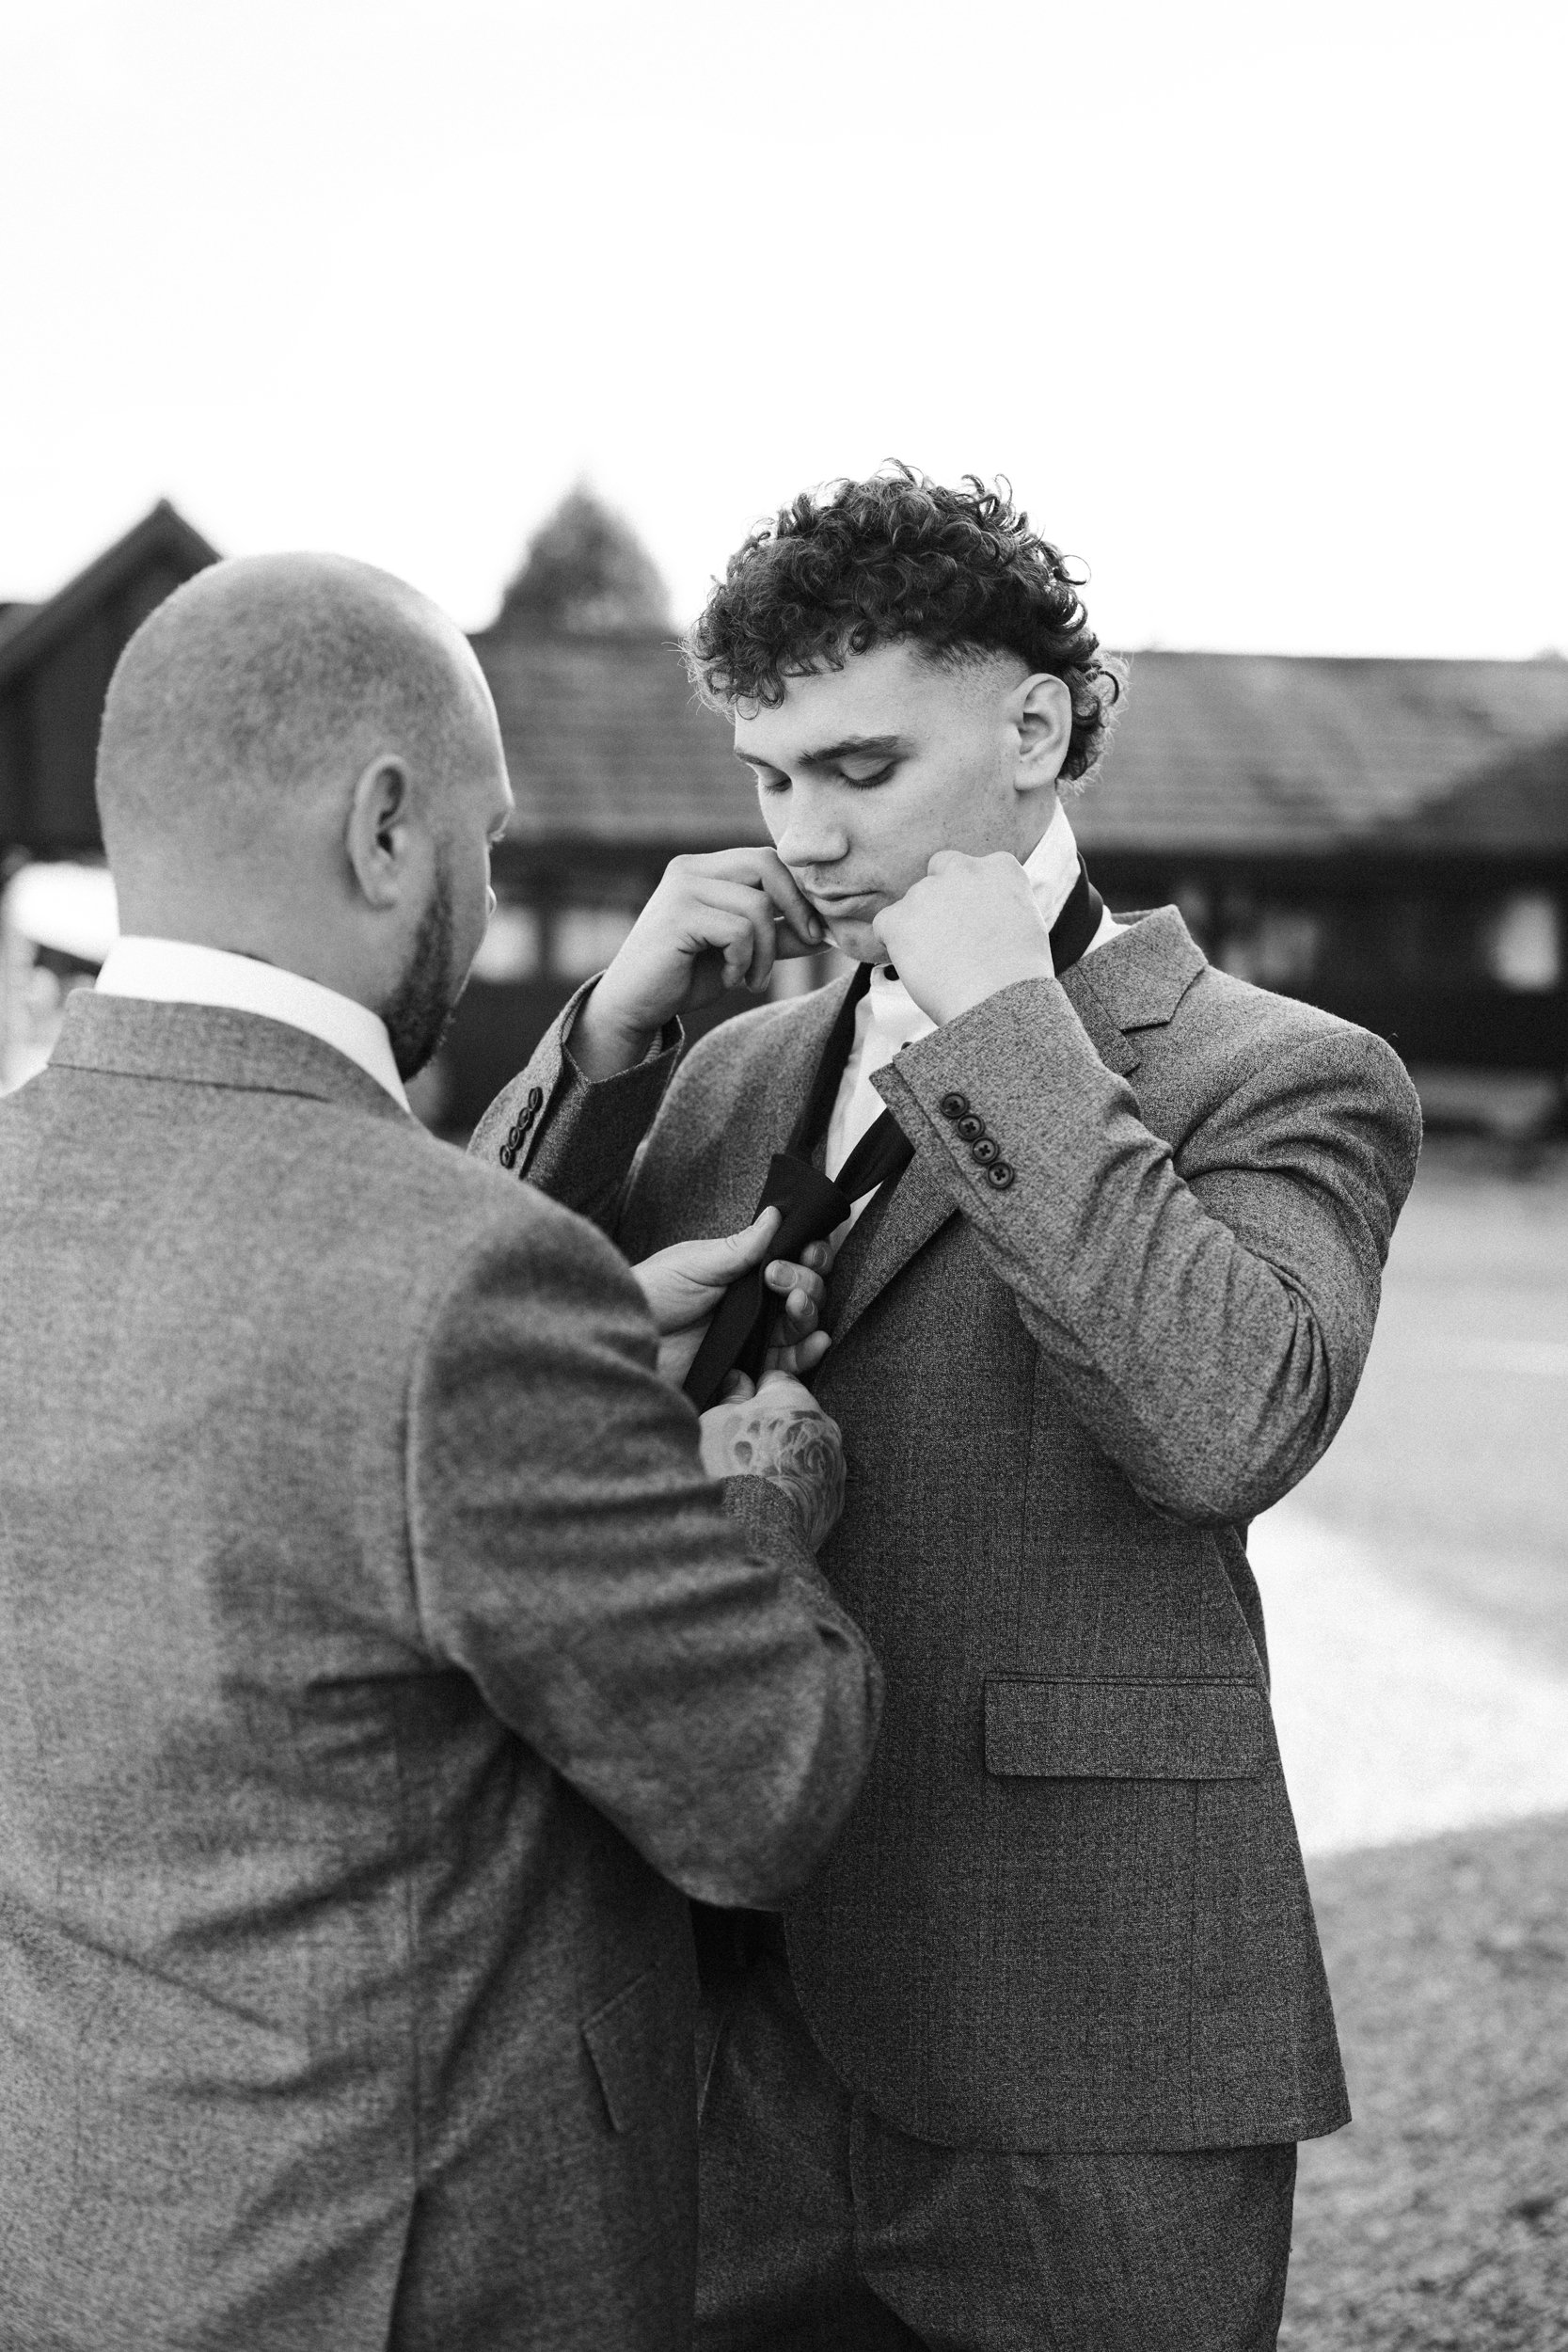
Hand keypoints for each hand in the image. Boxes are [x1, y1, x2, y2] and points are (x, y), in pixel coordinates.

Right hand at [570, 849, 822, 1078]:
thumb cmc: (685, 976)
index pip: (768, 860)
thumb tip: (828, 929)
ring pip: (756, 906)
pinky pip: (738, 931)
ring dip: (767, 951)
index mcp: (705, 868)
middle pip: (767, 865)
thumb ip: (778, 936)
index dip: (799, 893)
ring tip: (753, 980)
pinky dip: (744, 961)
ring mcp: (681, 889)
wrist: (634, 1005)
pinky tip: (730, 978)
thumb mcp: (743, 953)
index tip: (815, 931)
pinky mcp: (677, 916)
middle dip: (796, 908)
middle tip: (807, 943)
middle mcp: (690, 869)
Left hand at [631, 1209, 830, 1387]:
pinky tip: (816, 1342)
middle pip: (805, 1289)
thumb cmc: (651, 1294)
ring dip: (809, 1311)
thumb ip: (738, 1248)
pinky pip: (788, 1364)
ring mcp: (753, 1335)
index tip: (807, 1249)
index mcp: (742, 1271)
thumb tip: (775, 1215)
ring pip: (801, 1324)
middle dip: (806, 1280)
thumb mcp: (694, 1264)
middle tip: (778, 1278)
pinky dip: (808, 1354)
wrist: (624, 1341)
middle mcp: (754, 1302)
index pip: (791, 1259)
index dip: (808, 1254)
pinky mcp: (748, 1368)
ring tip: (796, 1306)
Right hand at [699, 1370, 845, 1552]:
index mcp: (796, 1397)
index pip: (776, 1381)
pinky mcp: (835, 1502)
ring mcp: (834, 1466)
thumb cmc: (730, 1471)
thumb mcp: (715, 1423)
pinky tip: (771, 1504)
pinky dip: (797, 1490)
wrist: (755, 1534)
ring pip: (808, 1453)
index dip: (754, 1396)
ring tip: (756, 1484)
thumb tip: (739, 1381)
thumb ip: (731, 1396)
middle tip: (743, 1453)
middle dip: (774, 1429)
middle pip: (796, 1418)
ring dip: (787, 1461)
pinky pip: (814, 1486)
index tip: (739, 1413)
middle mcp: (824, 1427)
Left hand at [872, 851, 1053, 1026]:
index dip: (972, 897)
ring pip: (912, 905)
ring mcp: (927, 891)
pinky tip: (916, 966)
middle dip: (941, 899)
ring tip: (941, 965)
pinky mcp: (899, 917)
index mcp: (1000, 867)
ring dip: (919, 927)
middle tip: (951, 939)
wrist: (1000, 1000)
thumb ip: (1001, 905)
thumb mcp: (1028, 925)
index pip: (976, 869)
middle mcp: (962, 869)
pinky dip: (893, 944)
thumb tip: (983, 913)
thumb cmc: (1019, 976)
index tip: (976, 923)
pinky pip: (885, 925)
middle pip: (939, 873)